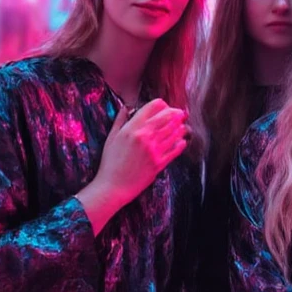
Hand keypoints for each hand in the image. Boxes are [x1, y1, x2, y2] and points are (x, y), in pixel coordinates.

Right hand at [78, 100, 187, 232]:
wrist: (113, 186)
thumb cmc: (110, 163)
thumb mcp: (111, 138)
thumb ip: (120, 120)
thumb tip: (125, 108)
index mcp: (132, 128)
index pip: (153, 106)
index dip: (162, 105)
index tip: (165, 108)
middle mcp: (145, 136)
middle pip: (168, 116)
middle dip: (176, 113)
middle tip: (179, 114)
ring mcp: (153, 150)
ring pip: (174, 132)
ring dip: (180, 127)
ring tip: (181, 126)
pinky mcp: (159, 163)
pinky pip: (175, 150)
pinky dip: (180, 143)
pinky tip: (181, 141)